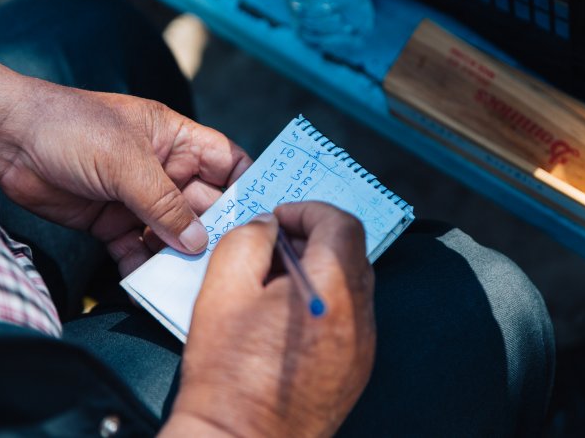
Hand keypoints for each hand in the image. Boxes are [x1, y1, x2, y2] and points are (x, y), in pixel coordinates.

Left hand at [0, 83, 250, 275]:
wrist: (7, 141)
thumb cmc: (71, 127)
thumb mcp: (127, 162)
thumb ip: (164, 204)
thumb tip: (197, 241)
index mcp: (175, 139)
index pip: (226, 162)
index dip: (248, 186)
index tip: (264, 217)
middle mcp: (162, 168)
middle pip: (202, 204)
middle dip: (213, 231)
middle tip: (227, 262)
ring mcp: (136, 197)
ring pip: (171, 232)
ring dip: (178, 254)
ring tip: (190, 280)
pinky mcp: (110, 221)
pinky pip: (136, 248)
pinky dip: (142, 265)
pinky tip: (147, 282)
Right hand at [162, 202, 376, 436]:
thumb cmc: (227, 374)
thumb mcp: (222, 289)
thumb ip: (248, 240)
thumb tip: (268, 226)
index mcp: (330, 293)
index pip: (341, 225)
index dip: (309, 211)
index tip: (281, 218)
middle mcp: (358, 319)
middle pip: (352, 252)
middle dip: (315, 236)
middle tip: (275, 244)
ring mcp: (362, 347)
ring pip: (353, 284)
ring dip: (320, 268)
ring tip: (276, 282)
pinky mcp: (356, 369)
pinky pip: (350, 316)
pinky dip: (326, 300)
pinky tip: (287, 315)